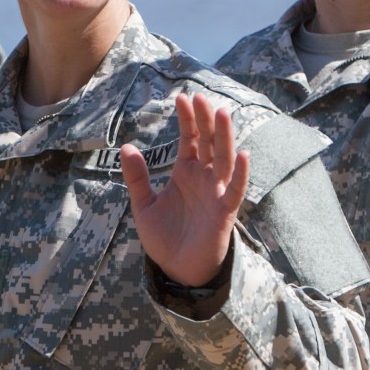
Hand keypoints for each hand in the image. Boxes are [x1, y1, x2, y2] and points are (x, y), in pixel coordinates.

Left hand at [122, 93, 249, 287]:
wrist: (177, 271)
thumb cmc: (165, 238)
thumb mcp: (143, 205)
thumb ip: (137, 177)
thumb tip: (126, 147)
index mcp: (186, 173)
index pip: (190, 139)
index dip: (187, 119)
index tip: (181, 98)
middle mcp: (205, 178)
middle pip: (209, 143)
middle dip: (206, 121)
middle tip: (201, 98)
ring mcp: (216, 193)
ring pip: (224, 160)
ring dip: (224, 137)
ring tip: (222, 114)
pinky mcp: (225, 212)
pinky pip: (236, 190)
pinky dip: (241, 174)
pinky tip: (242, 156)